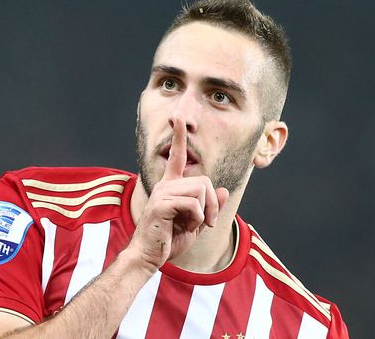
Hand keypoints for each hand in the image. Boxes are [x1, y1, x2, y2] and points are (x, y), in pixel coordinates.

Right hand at [128, 118, 228, 271]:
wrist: (148, 256)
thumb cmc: (168, 241)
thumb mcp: (195, 224)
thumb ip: (209, 207)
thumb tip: (225, 190)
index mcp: (170, 186)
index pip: (176, 157)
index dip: (178, 137)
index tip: (178, 119)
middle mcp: (165, 185)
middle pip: (204, 181)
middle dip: (213, 204)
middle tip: (208, 223)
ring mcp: (162, 193)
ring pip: (200, 191)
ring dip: (205, 213)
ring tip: (192, 225)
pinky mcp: (161, 204)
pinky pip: (193, 204)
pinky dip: (197, 218)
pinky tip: (185, 227)